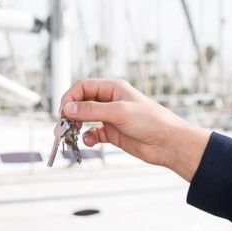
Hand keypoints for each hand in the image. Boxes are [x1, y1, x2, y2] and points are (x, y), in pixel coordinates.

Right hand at [60, 78, 210, 181]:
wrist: (169, 143)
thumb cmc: (150, 121)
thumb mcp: (119, 112)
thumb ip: (91, 110)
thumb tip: (67, 108)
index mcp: (113, 88)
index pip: (83, 87)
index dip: (70, 97)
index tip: (63, 112)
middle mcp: (110, 101)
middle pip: (81, 103)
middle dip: (70, 114)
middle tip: (62, 127)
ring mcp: (111, 117)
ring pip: (85, 119)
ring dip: (76, 127)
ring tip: (71, 135)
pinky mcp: (113, 133)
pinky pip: (93, 133)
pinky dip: (88, 138)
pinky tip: (90, 142)